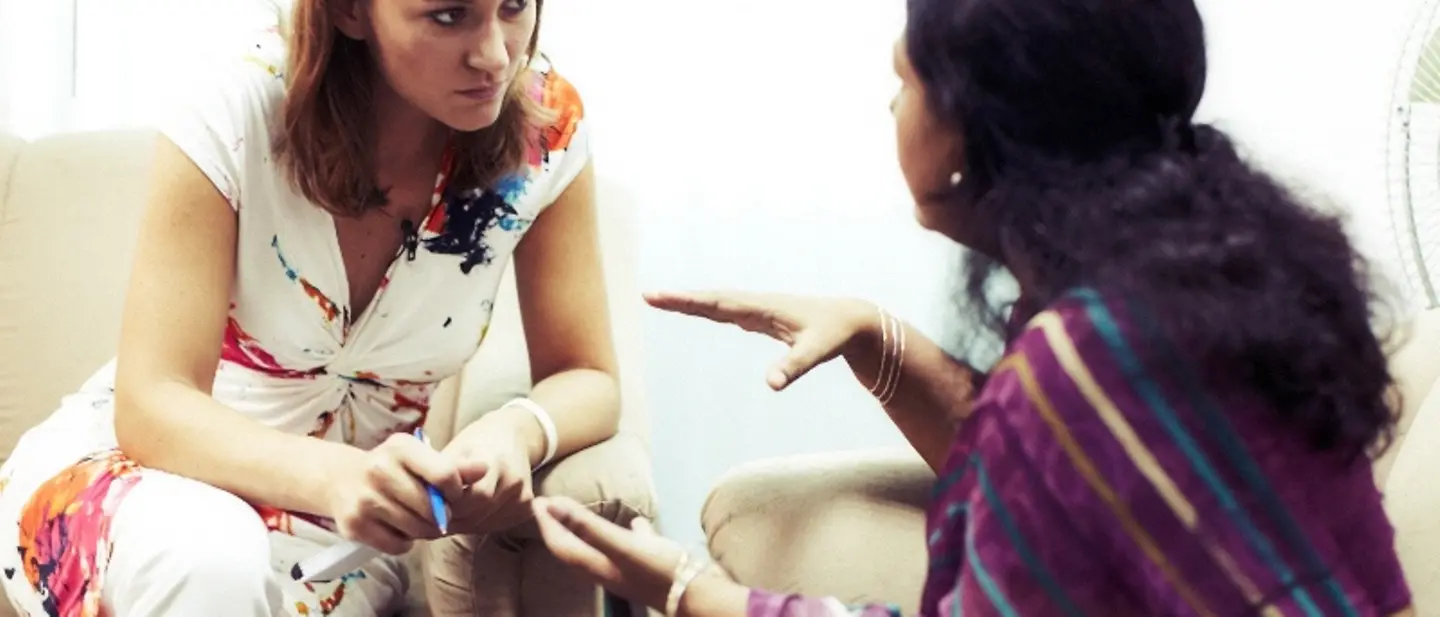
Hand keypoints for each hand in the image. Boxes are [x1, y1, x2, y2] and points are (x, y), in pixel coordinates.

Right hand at [324, 433, 465, 554]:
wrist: (341, 480)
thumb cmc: (392, 469)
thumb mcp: (421, 459)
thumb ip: (455, 467)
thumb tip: (484, 469)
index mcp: (400, 447)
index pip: (444, 474)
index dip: (455, 491)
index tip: (450, 494)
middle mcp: (378, 469)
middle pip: (431, 508)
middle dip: (439, 515)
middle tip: (434, 513)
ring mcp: (364, 499)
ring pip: (415, 529)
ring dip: (422, 530)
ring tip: (414, 518)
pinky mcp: (354, 525)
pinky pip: (398, 546)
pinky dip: (404, 542)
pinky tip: (397, 527)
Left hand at [441, 413, 536, 533]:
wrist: (513, 437)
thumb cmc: (477, 443)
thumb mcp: (455, 449)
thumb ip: (441, 474)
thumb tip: (420, 499)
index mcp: (494, 460)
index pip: (470, 496)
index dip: (446, 504)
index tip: (429, 504)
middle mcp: (512, 479)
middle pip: (476, 512)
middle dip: (451, 516)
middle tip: (434, 514)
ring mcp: (521, 496)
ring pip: (483, 523)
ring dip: (462, 523)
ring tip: (450, 512)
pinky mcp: (525, 508)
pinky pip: (494, 525)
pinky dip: (477, 524)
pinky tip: (470, 512)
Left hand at [533, 496, 746, 614]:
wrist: (697, 594)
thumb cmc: (658, 570)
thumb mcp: (621, 546)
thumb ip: (587, 526)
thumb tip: (553, 506)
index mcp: (596, 565)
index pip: (561, 544)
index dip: (547, 523)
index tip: (537, 502)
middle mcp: (607, 569)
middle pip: (574, 548)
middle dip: (559, 527)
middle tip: (549, 505)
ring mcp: (627, 568)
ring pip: (599, 547)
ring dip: (586, 530)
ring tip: (582, 514)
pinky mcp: (647, 564)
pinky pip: (631, 545)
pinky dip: (628, 532)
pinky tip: (637, 522)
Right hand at [645, 290, 875, 389]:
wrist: (853, 320)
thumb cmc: (834, 334)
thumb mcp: (817, 353)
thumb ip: (793, 367)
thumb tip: (769, 385)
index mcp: (763, 308)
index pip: (718, 303)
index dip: (688, 301)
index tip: (660, 296)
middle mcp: (756, 305)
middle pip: (711, 300)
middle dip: (680, 299)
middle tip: (648, 296)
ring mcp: (758, 310)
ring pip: (717, 304)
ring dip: (690, 302)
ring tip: (662, 301)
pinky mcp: (762, 318)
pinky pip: (727, 311)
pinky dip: (707, 309)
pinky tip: (698, 309)